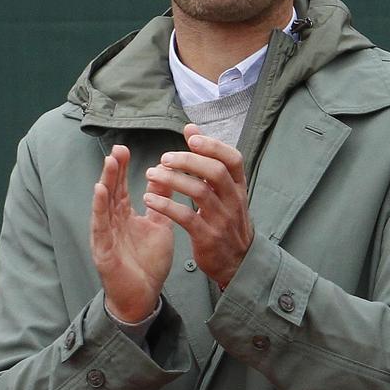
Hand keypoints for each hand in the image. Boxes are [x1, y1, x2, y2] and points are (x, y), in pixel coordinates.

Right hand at [89, 144, 172, 323]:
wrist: (143, 295)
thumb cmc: (147, 262)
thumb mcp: (159, 228)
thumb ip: (160, 206)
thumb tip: (166, 181)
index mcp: (125, 217)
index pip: (122, 188)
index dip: (123, 169)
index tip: (125, 148)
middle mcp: (112, 222)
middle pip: (111, 192)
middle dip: (113, 170)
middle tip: (117, 149)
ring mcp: (105, 236)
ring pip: (103, 206)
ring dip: (106, 183)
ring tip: (109, 164)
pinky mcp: (103, 250)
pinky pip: (100, 227)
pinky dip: (99, 209)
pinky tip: (99, 192)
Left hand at [144, 126, 252, 289]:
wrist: (237, 261)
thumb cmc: (226, 220)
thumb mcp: (224, 191)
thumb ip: (207, 159)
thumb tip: (191, 128)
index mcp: (238, 187)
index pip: (233, 159)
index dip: (213, 145)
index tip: (190, 138)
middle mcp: (233, 201)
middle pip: (215, 172)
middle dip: (188, 161)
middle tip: (164, 158)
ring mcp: (222, 219)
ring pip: (199, 192)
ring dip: (172, 180)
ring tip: (151, 174)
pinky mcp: (207, 236)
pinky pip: (186, 217)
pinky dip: (166, 205)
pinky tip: (150, 198)